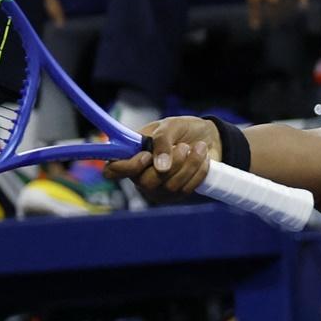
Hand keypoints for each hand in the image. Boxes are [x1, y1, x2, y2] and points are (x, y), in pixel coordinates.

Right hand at [103, 116, 220, 200]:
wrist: (208, 137)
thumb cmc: (182, 130)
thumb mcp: (170, 126)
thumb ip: (161, 140)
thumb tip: (160, 168)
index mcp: (131, 155)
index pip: (113, 171)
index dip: (127, 167)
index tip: (146, 156)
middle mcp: (141, 175)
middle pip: (146, 182)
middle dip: (170, 163)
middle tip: (183, 146)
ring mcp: (160, 188)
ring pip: (170, 186)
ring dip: (189, 164)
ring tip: (198, 147)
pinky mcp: (178, 194)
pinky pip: (187, 189)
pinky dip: (198, 171)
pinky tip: (202, 158)